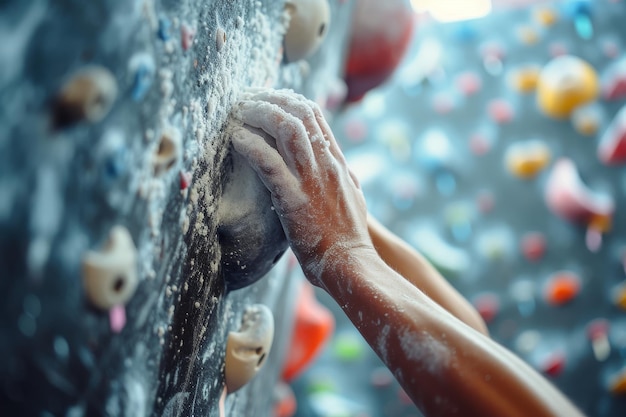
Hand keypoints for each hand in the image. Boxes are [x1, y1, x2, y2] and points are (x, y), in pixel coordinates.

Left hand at [230, 89, 372, 285]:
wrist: (353, 264)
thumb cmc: (348, 238)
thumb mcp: (350, 197)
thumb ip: (339, 177)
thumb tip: (333, 166)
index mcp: (337, 162)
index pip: (314, 115)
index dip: (287, 100)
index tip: (266, 99)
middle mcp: (326, 164)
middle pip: (300, 112)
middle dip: (270, 100)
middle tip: (246, 100)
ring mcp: (312, 180)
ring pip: (287, 129)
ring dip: (259, 115)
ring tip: (238, 113)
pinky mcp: (295, 199)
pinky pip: (270, 163)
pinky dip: (250, 147)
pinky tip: (235, 140)